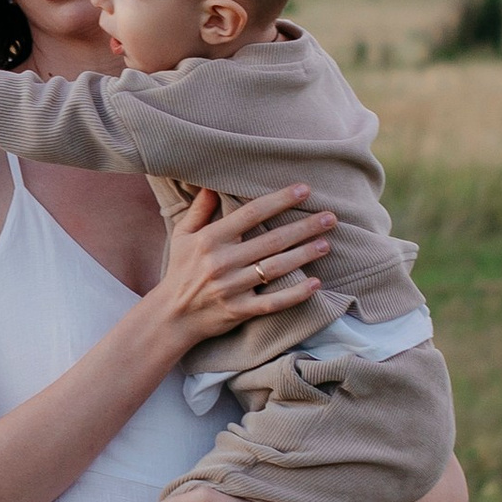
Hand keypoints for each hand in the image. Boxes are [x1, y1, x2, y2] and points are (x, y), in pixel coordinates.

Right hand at [150, 185, 334, 359]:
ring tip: (326, 244)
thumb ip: (199, 210)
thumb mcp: (183, 236)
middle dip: (303, 227)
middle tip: (330, 217)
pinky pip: (272, 302)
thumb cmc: (179, 271)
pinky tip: (316, 283)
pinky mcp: (239, 311)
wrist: (170, 316)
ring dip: (304, 255)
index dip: (279, 200)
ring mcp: (232, 288)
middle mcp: (222, 262)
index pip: (251, 213)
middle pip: (271, 240)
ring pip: (275, 268)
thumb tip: (213, 185)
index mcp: (210, 239)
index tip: (304, 190)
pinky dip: (295, 294)